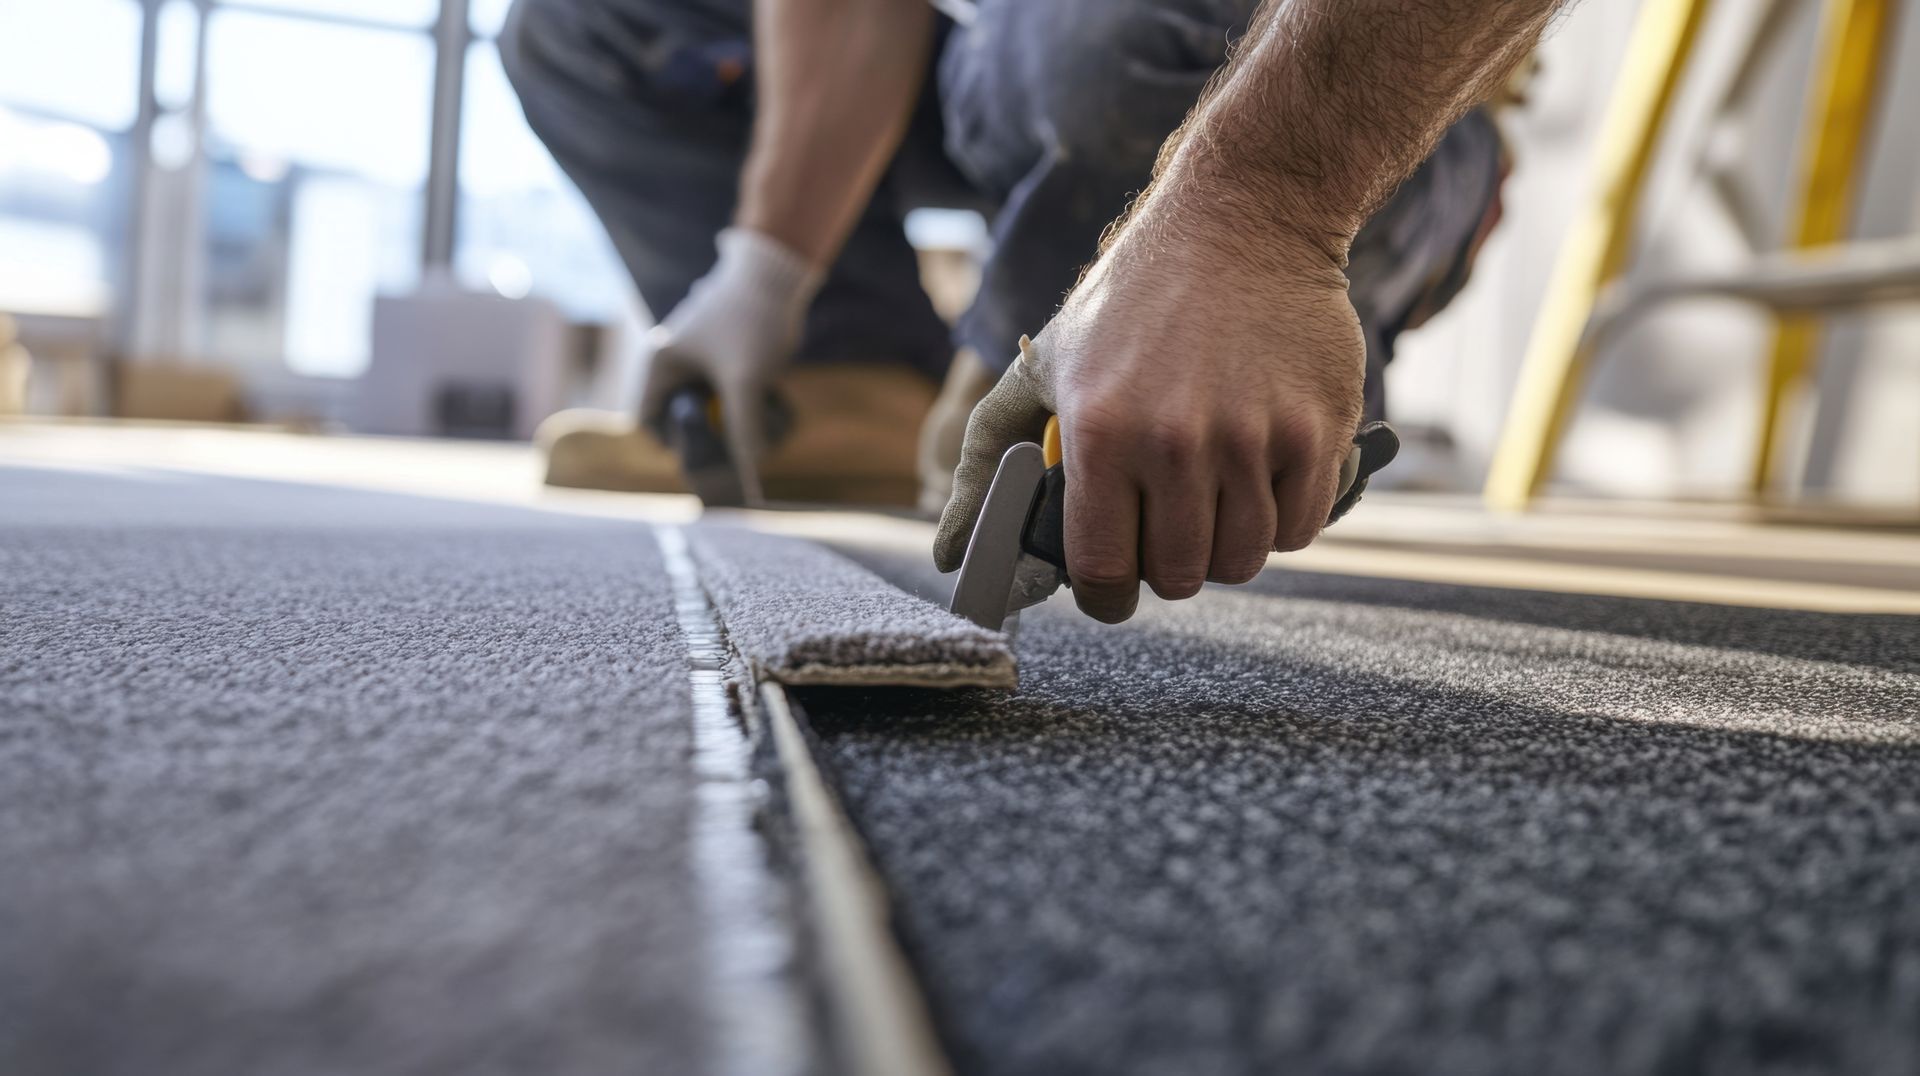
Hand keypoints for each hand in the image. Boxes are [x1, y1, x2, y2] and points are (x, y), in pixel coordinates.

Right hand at [639, 228, 822, 503]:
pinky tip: (777, 399)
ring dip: (741, 420)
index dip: (675, 445)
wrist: (778, 273)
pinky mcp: (725, 359)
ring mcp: (699, 361)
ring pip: (712, 409)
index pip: (648, 420)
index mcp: (661, 364)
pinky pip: (732, 395)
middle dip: (718, 435)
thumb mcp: (747, 381)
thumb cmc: (752, 321)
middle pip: (684, 419)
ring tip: (770, 412)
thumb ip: (743, 427)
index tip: (708, 455)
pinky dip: (752, 403)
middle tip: (749, 442)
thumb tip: (748, 467)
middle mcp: (674, 363)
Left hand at [934, 226, 1364, 622]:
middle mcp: (1175, 442)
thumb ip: (988, 463)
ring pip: (1242, 561)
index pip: (1101, 571)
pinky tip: (1259, 476)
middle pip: (1178, 576)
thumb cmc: (1131, 302)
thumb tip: (951, 556)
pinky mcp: (1315, 431)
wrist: (1241, 221)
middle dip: (1166, 565)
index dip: (1103, 596)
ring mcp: (1253, 438)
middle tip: (1165, 522)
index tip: (1110, 587)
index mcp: (1100, 432)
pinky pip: (1301, 530)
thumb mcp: (1044, 369)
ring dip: (1225, 545)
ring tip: (1212, 494)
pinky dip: (1281, 519)